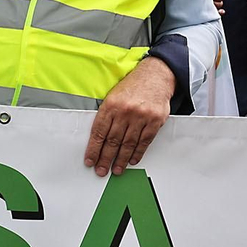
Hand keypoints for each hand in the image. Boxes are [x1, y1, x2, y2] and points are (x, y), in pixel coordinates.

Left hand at [85, 57, 173, 176]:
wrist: (155, 75)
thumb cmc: (133, 87)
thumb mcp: (113, 96)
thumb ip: (107, 115)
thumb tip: (97, 139)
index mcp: (111, 105)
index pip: (99, 132)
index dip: (93, 149)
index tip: (90, 161)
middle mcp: (125, 111)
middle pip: (112, 141)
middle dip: (105, 159)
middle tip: (101, 170)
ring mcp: (140, 116)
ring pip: (128, 144)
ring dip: (121, 160)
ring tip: (116, 169)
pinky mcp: (154, 120)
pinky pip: (144, 141)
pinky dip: (137, 153)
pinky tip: (132, 160)